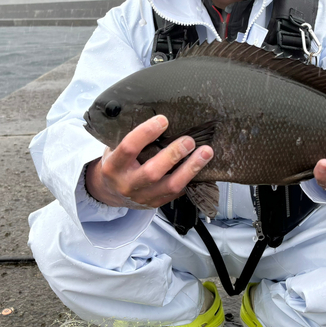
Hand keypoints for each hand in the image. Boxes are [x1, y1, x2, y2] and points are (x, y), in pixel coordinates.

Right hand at [85, 115, 212, 208]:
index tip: (163, 120)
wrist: (112, 193)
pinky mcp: (157, 204)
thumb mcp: (115, 150)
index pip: (129, 148)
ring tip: (206, 152)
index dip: (146, 132)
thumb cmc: (118, 165)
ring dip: (191, 168)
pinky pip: (178, 192)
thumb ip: (132, 138)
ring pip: (171, 185)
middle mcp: (128, 184)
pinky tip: (201, 166)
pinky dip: (191, 178)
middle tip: (189, 140)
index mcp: (113, 167)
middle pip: (153, 171)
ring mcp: (143, 197)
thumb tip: (158, 116)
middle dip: (174, 154)